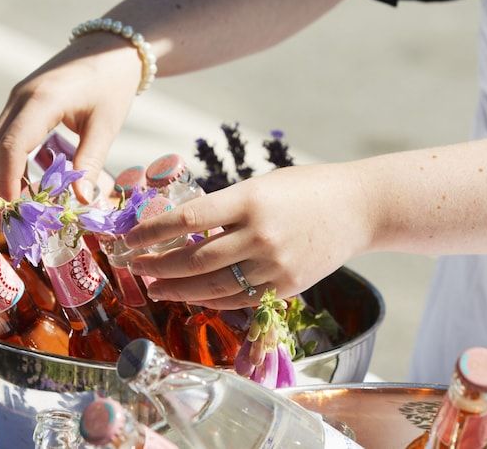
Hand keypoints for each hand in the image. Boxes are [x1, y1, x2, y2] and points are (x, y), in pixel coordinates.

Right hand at [0, 34, 140, 201]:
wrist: (110, 47)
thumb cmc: (112, 84)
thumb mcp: (106, 125)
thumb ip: (90, 163)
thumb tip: (80, 202)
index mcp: (42, 100)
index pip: (13, 145)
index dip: (8, 180)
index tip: (12, 210)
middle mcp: (20, 97)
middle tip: (7, 221)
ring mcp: (16, 97)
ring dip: (0, 175)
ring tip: (13, 209)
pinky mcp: (20, 101)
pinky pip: (5, 134)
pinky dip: (8, 161)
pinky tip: (21, 185)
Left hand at [125, 163, 374, 308]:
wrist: (359, 208)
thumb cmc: (305, 189)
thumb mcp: (260, 186)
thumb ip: (225, 208)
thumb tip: (182, 231)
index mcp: (250, 199)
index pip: (187, 220)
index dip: (151, 232)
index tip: (127, 239)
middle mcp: (260, 234)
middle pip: (194, 258)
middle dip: (157, 265)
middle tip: (135, 267)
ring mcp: (275, 264)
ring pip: (213, 285)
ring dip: (177, 288)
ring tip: (155, 286)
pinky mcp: (287, 286)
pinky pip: (239, 299)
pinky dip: (210, 299)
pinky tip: (191, 295)